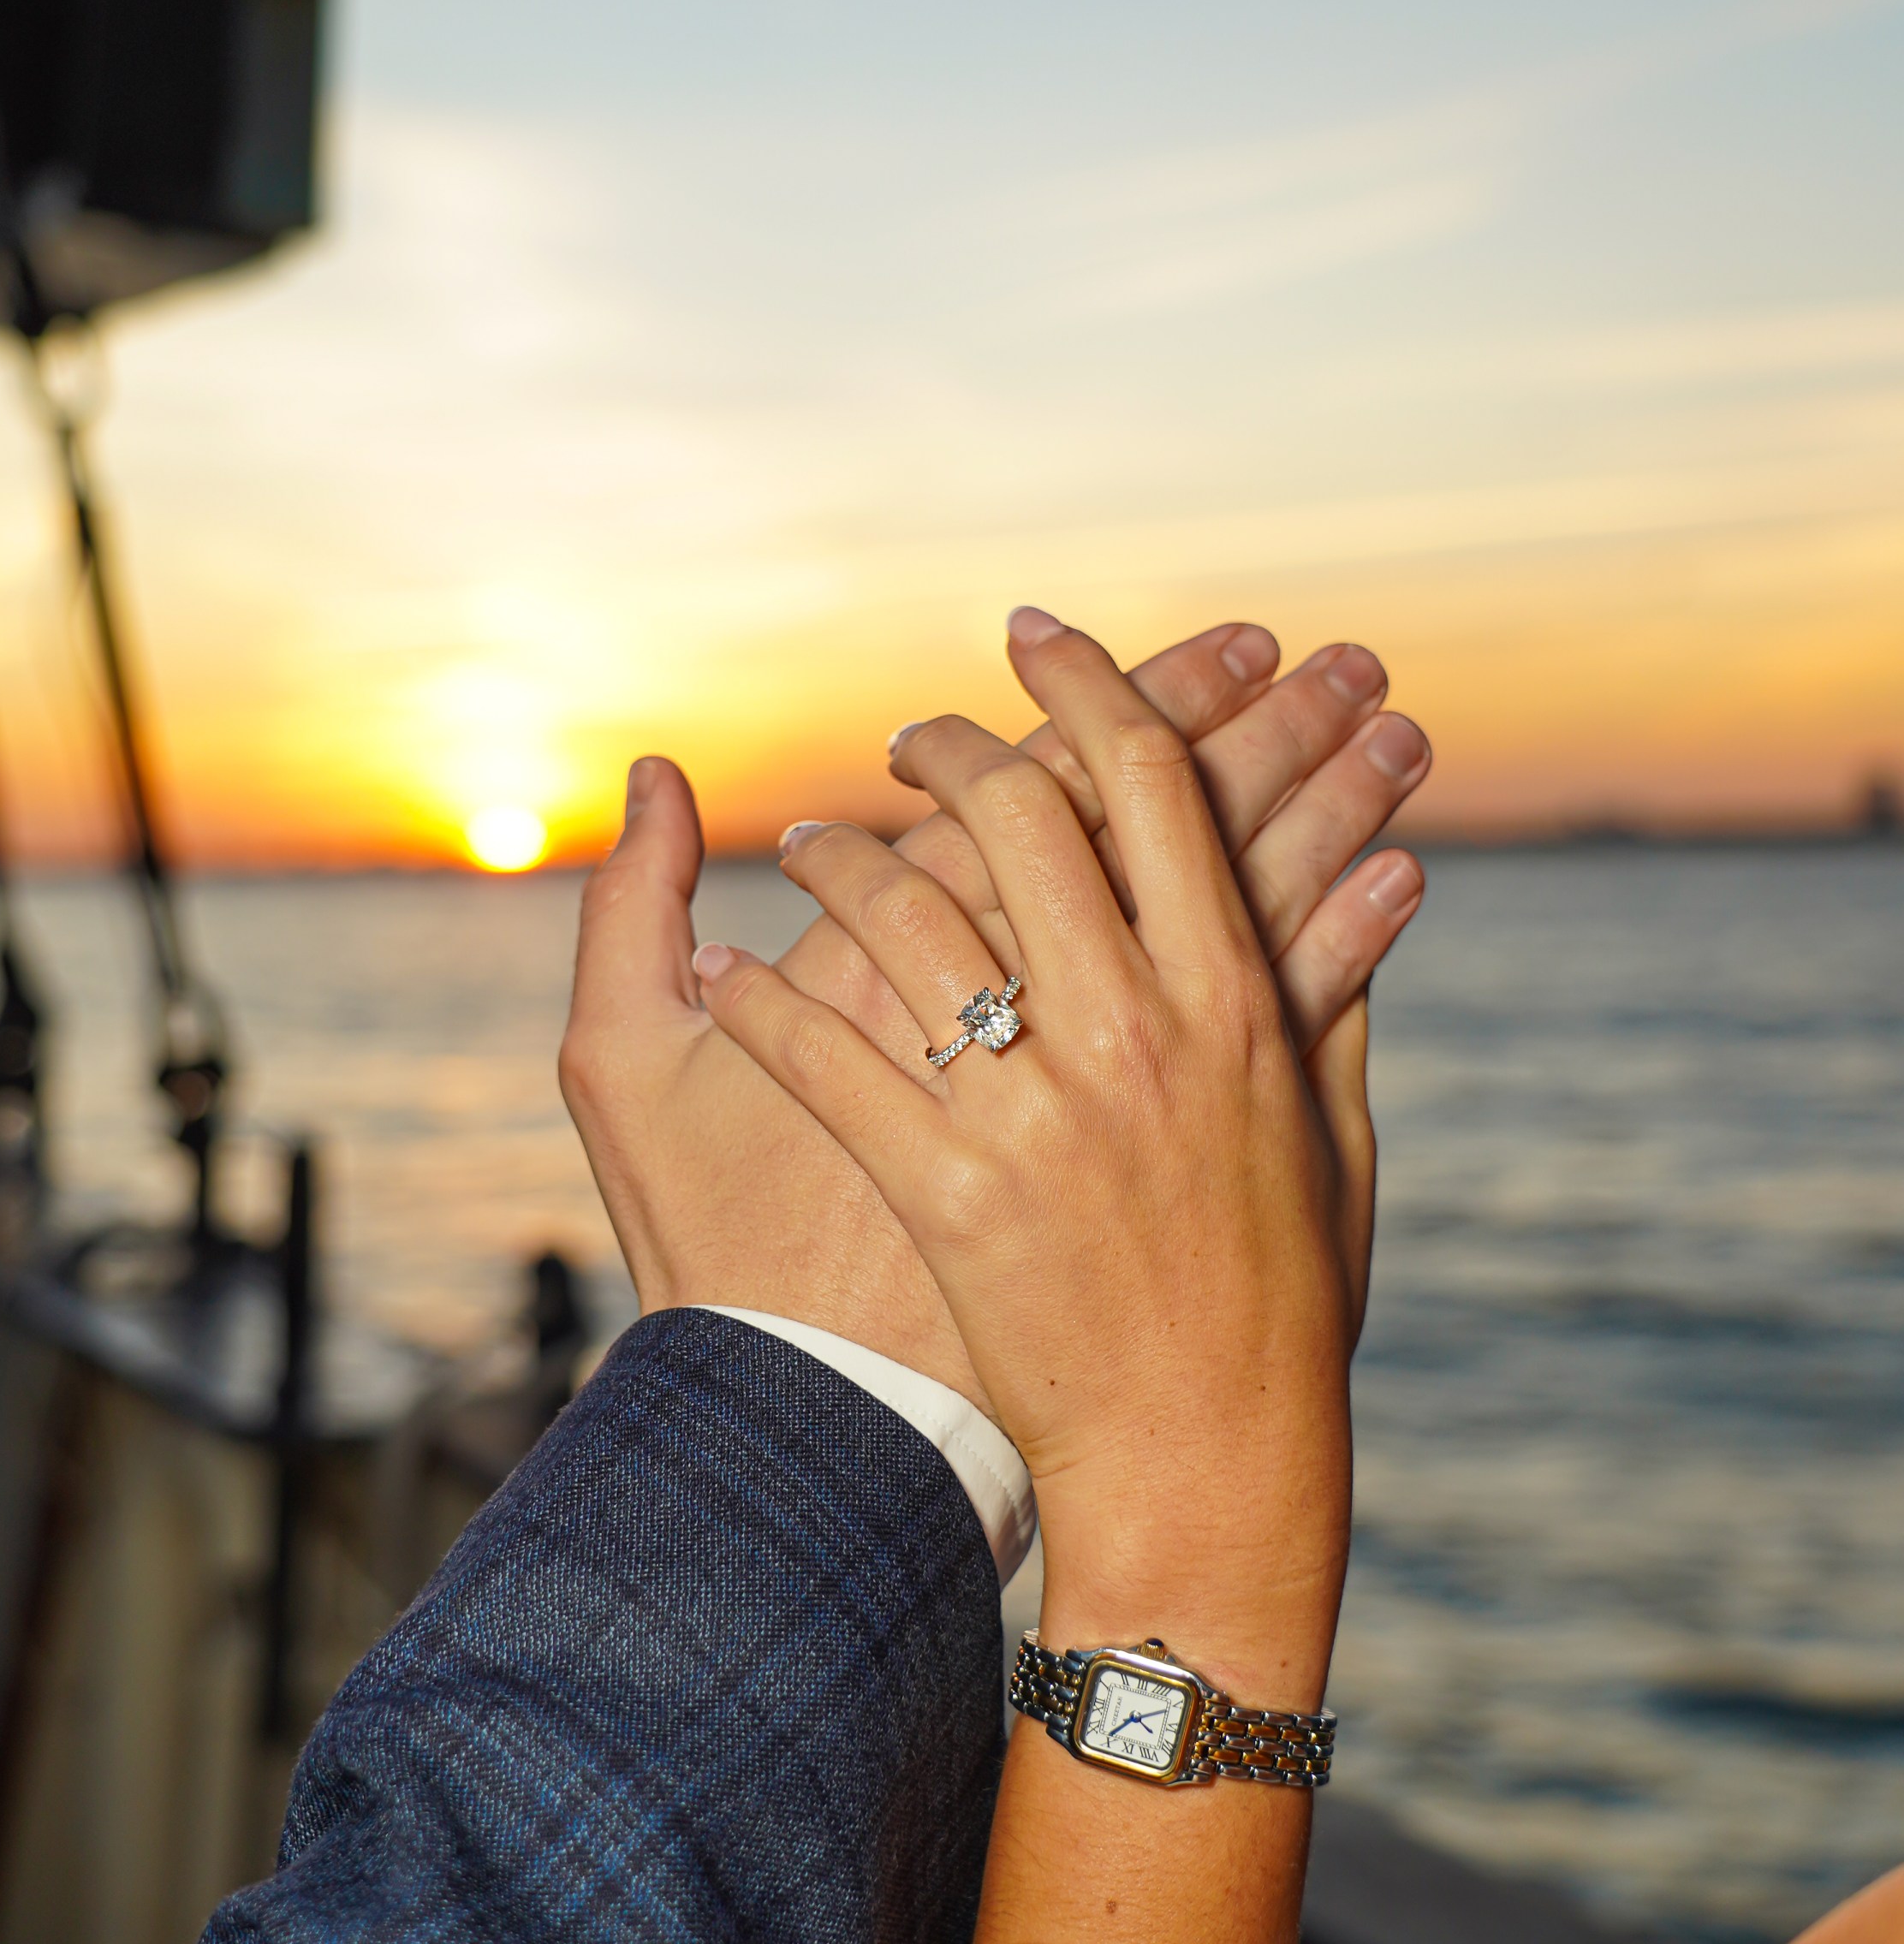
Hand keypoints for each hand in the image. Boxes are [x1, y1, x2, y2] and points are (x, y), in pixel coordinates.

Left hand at [692, 614, 1367, 1938]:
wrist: (1212, 1462)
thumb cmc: (1286, 1300)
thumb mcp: (1336, 1132)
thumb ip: (1339, 990)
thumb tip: (1377, 868)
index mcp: (1233, 1000)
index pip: (1154, 786)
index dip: (1093, 683)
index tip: (1032, 636)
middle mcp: (1136, 1033)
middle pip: (1022, 819)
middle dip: (950, 746)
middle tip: (906, 733)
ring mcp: (1038, 1114)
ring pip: (907, 923)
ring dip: (837, 859)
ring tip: (801, 839)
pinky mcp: (952, 1197)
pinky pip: (829, 1063)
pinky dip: (763, 1001)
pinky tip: (720, 960)